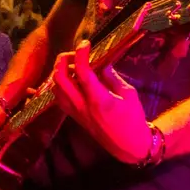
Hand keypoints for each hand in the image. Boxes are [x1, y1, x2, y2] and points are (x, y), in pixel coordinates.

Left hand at [50, 42, 151, 165]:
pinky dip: (60, 86)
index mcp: (99, 99)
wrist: (129, 146)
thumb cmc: (133, 119)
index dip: (81, 54)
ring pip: (55, 88)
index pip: (82, 72)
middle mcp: (83, 106)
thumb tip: (102, 63)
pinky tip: (70, 80)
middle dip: (62, 61)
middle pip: (60, 79)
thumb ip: (113, 77)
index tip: (86, 43)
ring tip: (72, 66)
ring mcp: (76, 112)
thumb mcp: (129, 94)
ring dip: (59, 73)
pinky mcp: (74, 117)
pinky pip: (59, 98)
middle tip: (75, 54)